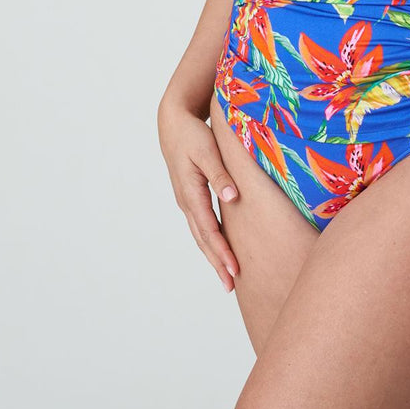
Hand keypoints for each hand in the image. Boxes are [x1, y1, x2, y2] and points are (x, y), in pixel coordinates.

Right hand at [157, 98, 240, 292]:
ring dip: (213, 255)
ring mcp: (187, 200)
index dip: (223, 252)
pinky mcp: (191, 195)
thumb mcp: (208, 150)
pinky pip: (201, 224)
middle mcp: (187, 202)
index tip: (235, 271)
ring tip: (227, 276)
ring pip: (201, 234)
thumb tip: (232, 197)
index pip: (210, 230)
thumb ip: (221, 174)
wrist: (173, 122)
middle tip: (231, 286)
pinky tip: (220, 248)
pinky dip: (210, 240)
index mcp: (191, 194)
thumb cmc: (192, 133)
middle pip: (203, 239)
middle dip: (217, 263)